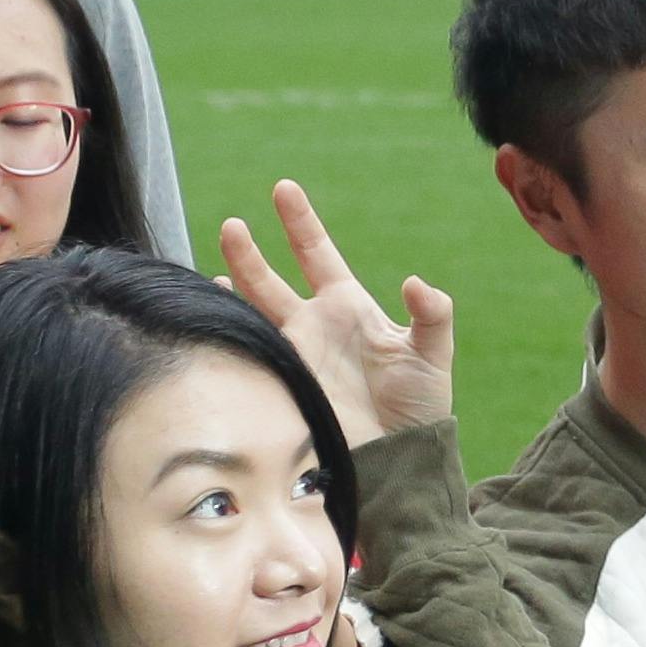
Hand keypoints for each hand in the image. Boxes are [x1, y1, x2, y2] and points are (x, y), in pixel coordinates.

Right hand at [220, 183, 454, 443]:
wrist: (400, 457)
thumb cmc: (421, 406)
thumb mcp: (432, 353)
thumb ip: (432, 315)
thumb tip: (417, 283)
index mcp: (347, 307)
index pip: (317, 253)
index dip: (300, 222)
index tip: (283, 189)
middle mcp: (314, 324)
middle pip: (271, 279)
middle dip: (249, 252)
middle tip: (233, 224)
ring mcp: (294, 353)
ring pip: (252, 311)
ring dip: (233, 289)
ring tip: (214, 269)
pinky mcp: (282, 383)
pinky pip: (249, 351)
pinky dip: (230, 332)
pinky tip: (213, 315)